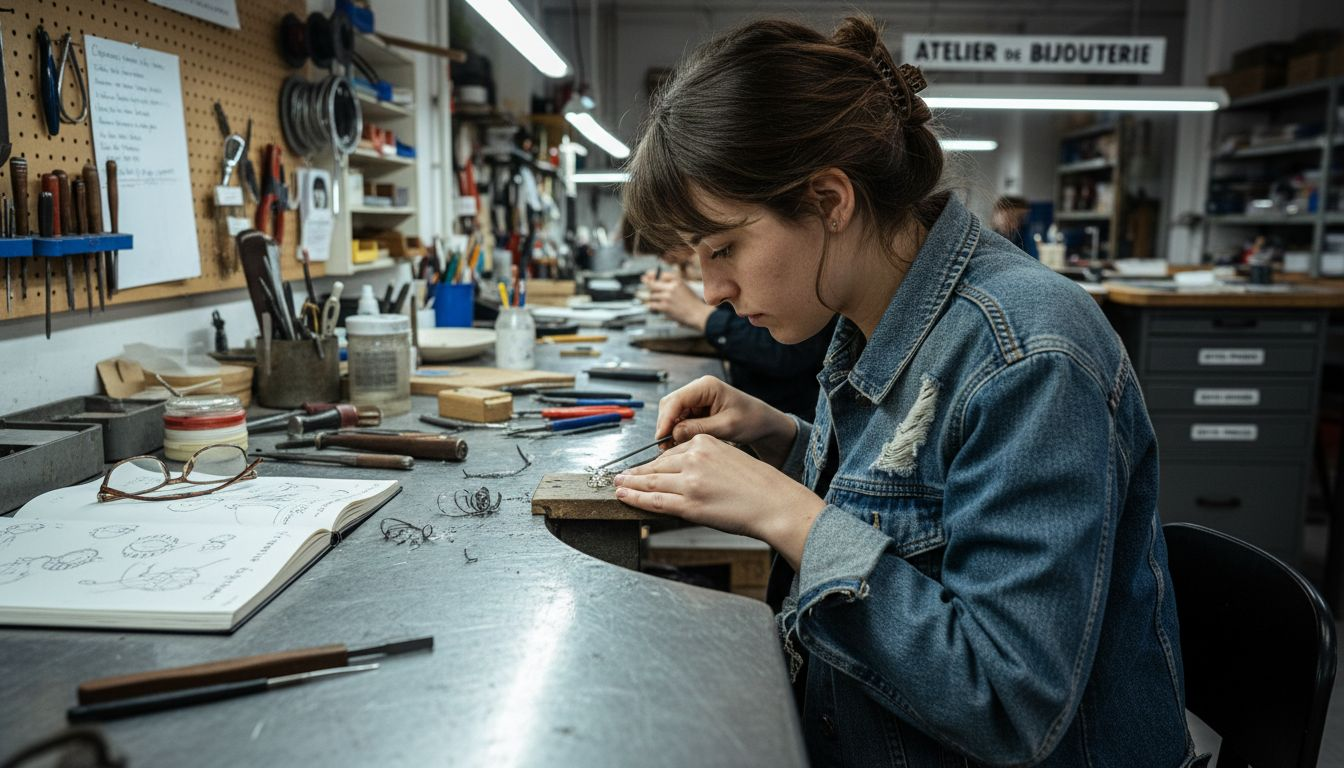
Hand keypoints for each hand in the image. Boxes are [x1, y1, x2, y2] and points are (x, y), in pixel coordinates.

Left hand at [614, 434, 823, 567]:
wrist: (774, 503)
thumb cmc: (759, 485)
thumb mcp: (730, 457)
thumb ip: (705, 460)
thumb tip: (683, 473)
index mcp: (705, 443)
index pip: (671, 453)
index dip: (653, 463)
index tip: (643, 467)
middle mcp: (694, 459)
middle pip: (657, 466)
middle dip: (637, 472)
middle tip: (621, 475)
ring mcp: (690, 482)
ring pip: (651, 482)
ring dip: (630, 484)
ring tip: (618, 485)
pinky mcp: (689, 504)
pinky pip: (655, 501)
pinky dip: (636, 499)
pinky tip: (625, 496)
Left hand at [641, 273, 713, 330]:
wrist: (698, 314)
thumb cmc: (693, 303)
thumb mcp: (685, 288)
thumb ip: (673, 284)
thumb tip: (659, 282)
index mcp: (677, 280)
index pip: (661, 274)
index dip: (652, 274)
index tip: (648, 275)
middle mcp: (671, 287)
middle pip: (652, 283)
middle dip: (646, 282)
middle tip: (643, 281)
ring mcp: (667, 297)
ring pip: (651, 295)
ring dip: (651, 298)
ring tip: (655, 300)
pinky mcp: (665, 306)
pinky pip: (652, 305)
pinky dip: (651, 306)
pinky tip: (652, 307)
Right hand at [655, 375, 796, 467]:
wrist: (764, 423)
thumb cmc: (752, 420)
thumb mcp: (726, 426)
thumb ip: (699, 429)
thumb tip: (673, 434)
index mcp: (707, 386)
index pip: (676, 400)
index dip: (666, 419)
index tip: (661, 437)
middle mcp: (699, 389)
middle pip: (670, 405)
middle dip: (666, 425)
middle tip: (664, 446)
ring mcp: (697, 399)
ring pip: (673, 413)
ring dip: (671, 430)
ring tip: (672, 448)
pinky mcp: (697, 409)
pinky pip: (680, 419)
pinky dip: (678, 431)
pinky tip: (680, 443)